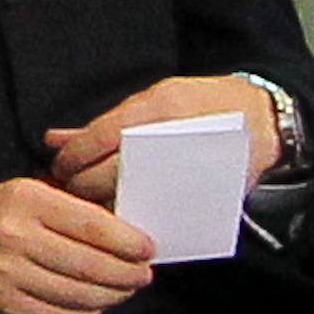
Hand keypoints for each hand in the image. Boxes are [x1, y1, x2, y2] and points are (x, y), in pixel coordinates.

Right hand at [0, 177, 154, 313]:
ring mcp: (11, 274)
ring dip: (114, 294)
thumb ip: (72, 207)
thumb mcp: (27, 191)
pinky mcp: (9, 304)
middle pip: (91, 264)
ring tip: (125, 288)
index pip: (92, 225)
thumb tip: (125, 228)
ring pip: (82, 293)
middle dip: (128, 273)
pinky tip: (96, 300)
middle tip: (143, 273)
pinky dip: (88, 310)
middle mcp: (16, 236)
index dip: (128, 241)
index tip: (148, 247)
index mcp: (25, 200)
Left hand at [44, 75, 279, 205]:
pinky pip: (166, 207)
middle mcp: (171, 135)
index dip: (74, 157)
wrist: (259, 118)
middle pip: (114, 171)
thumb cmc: (196, 103)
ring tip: (97, 204)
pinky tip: (130, 213)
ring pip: (138, 193)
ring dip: (111, 202)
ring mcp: (189, 164)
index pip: (100, 137)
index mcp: (154, 108)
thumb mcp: (148, 100)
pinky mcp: (208, 189)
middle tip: (73, 190)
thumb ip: (102, 124)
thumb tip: (53, 140)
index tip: (61, 169)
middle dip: (86, 185)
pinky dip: (143, 212)